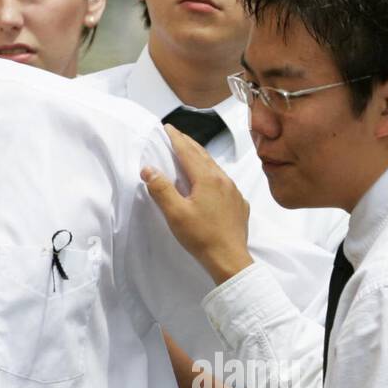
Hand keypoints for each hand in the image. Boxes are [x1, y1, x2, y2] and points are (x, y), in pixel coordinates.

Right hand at [142, 124, 252, 285]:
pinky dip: (212, 176)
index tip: (167, 127)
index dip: (176, 138)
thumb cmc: (202, 238)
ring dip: (201, 159)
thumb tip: (148, 169)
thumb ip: (161, 189)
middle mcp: (224, 180)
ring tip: (190, 155)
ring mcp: (234, 192)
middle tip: (176, 136)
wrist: (230, 260)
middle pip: (203, 155)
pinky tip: (209, 183)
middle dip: (188, 144)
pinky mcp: (239, 204)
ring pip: (215, 168)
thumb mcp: (175, 214)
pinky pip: (224, 183)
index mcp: (207, 178)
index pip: (188, 151)